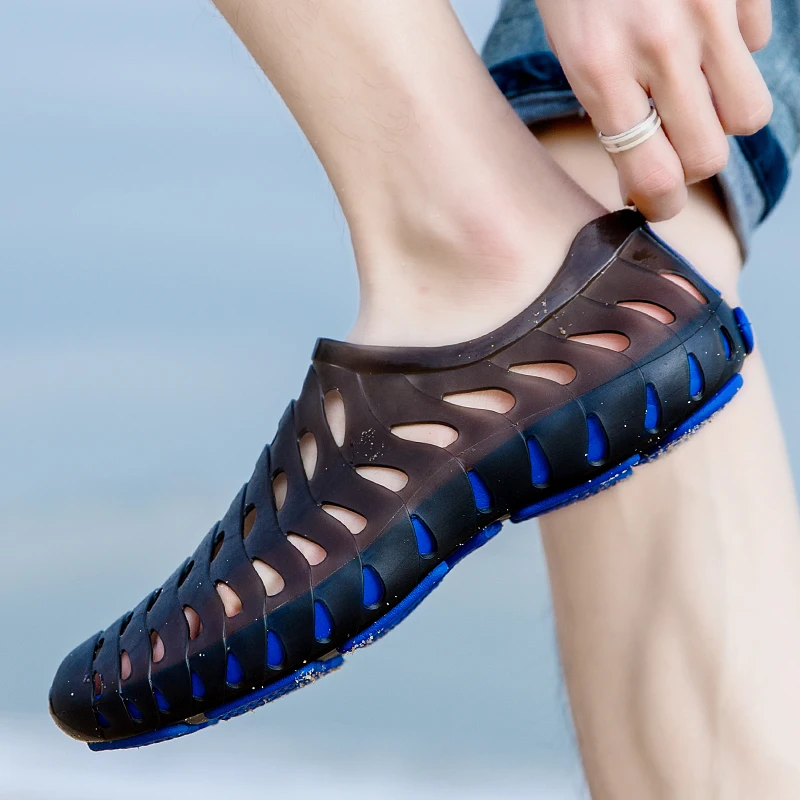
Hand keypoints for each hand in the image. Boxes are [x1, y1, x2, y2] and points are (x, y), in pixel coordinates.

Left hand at [536, 0, 772, 219]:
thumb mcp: (570, 45)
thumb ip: (608, 108)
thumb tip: (644, 171)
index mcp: (599, 69)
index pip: (653, 175)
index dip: (662, 203)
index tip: (660, 203)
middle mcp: (659, 46)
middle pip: (710, 156)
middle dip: (693, 164)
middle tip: (675, 149)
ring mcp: (707, 10)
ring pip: (748, 114)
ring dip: (724, 115)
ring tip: (695, 93)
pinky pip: (759, 45)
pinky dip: (736, 50)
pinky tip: (704, 30)